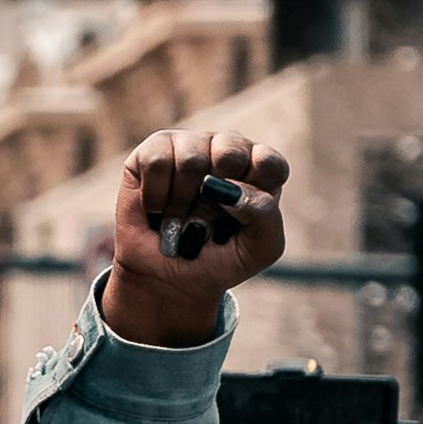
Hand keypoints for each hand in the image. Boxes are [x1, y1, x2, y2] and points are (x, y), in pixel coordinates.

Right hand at [99, 133, 289, 350]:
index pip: (268, 162)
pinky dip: (156, 197)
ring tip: (179, 222)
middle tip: (204, 224)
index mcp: (259, 169)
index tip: (238, 222)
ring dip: (182, 205)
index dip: (251, 194)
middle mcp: (227, 150)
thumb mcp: (259, 249)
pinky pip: (157, 162)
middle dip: (213, 201)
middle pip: (230, 153)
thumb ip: (264, 213)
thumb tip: (225, 185)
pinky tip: (157, 209)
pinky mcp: (154, 149)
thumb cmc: (217, 260)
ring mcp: (190, 145)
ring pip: (190, 159)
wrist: (165, 278)